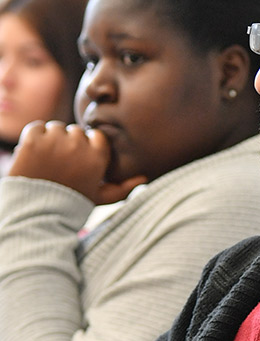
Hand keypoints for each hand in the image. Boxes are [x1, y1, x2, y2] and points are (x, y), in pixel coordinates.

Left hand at [8, 121, 146, 204]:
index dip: (87, 146)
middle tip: (61, 162)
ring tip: (47, 160)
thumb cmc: (73, 205)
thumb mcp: (101, 198)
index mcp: (97, 156)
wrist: (39, 213)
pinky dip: (34, 137)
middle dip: (69, 143)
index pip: (96, 136)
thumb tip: (144, 178)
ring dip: (51, 139)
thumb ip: (123, 187)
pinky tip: (34, 154)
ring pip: (56, 128)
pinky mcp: (33, 141)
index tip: (79, 159)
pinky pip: (36, 127)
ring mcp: (55, 141)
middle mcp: (78, 145)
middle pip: (75, 131)